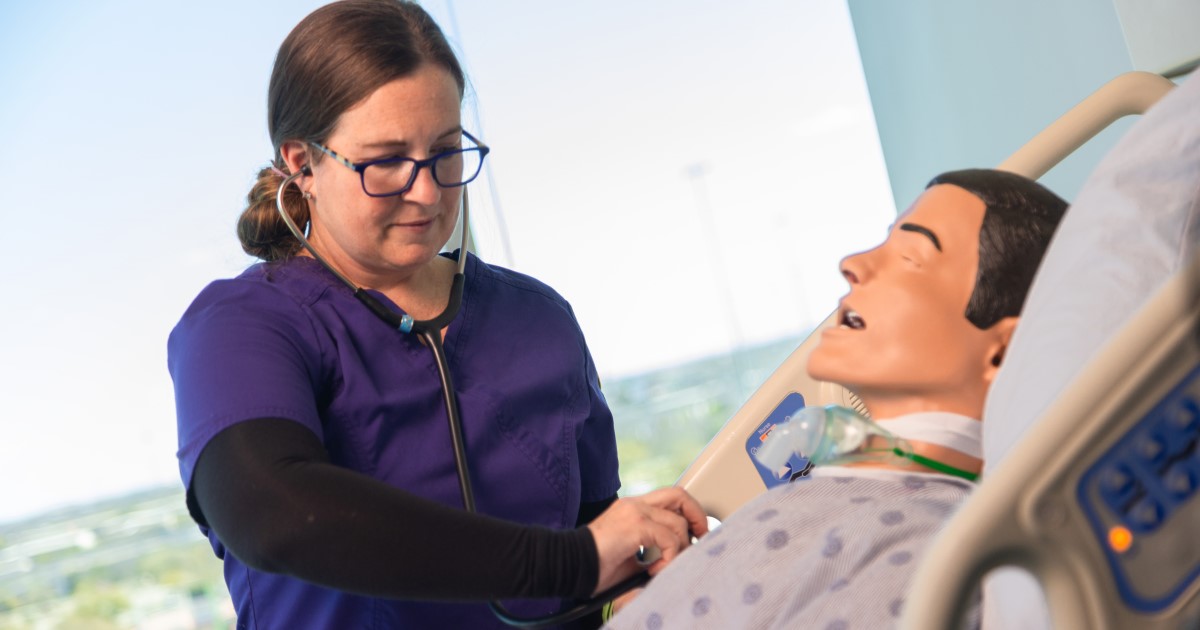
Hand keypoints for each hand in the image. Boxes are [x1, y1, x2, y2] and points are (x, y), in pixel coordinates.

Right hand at [586, 487, 708, 594]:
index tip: (694, 536)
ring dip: (679, 549)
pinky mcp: (635, 525)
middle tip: (699, 540)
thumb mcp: (632, 556)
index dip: (688, 513)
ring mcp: (634, 511)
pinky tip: (654, 569)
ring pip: (678, 522)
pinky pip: (669, 539)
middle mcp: (634, 504)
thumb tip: (677, 558)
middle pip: (679, 495)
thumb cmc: (595, 566)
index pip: (669, 498)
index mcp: (632, 508)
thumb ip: (653, 550)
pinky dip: (669, 558)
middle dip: (697, 517)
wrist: (567, 565)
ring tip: (663, 567)